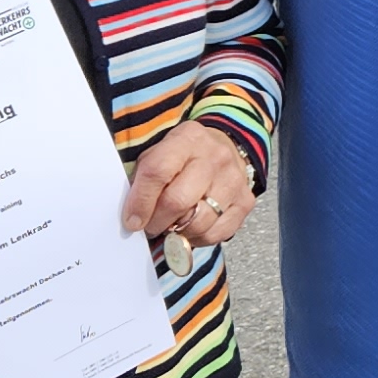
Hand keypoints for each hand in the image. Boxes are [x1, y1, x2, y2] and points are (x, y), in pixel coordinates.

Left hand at [122, 123, 255, 246]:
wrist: (225, 148)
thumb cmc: (185, 155)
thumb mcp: (160, 152)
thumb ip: (144, 178)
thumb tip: (133, 216)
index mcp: (187, 138)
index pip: (158, 171)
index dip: (140, 201)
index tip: (132, 220)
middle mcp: (214, 157)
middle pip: (178, 201)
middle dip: (157, 222)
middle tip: (150, 226)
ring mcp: (233, 180)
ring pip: (198, 222)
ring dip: (177, 232)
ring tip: (171, 226)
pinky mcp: (245, 201)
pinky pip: (216, 233)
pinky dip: (197, 238)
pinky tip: (190, 229)